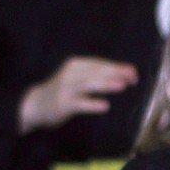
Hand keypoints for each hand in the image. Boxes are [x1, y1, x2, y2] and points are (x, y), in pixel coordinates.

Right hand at [18, 56, 137, 131]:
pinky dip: (92, 104)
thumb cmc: (62, 91)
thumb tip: (123, 75)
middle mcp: (71, 74)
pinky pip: (79, 104)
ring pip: (88, 85)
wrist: (35, 104)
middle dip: (116, 73)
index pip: (99, 64)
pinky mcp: (63, 104)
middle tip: (133, 77)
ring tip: (122, 85)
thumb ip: (96, 76)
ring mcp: (66, 89)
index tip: (134, 71)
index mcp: (76, 65)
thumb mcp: (77, 78)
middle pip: (96, 72)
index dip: (117, 67)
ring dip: (106, 84)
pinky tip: (105, 106)